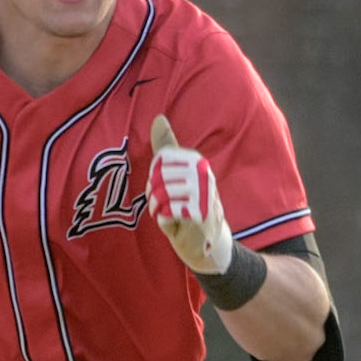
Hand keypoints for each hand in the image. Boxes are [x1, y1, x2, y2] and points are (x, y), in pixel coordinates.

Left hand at [148, 114, 233, 274]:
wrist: (206, 241)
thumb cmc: (188, 204)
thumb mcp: (177, 174)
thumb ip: (167, 147)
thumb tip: (158, 118)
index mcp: (195, 162)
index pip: (159, 162)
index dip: (155, 177)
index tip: (165, 187)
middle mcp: (202, 174)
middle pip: (157, 179)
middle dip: (154, 196)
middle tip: (166, 205)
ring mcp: (203, 194)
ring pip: (160, 197)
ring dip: (159, 210)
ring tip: (170, 214)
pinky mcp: (199, 215)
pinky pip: (165, 214)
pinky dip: (165, 222)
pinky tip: (176, 223)